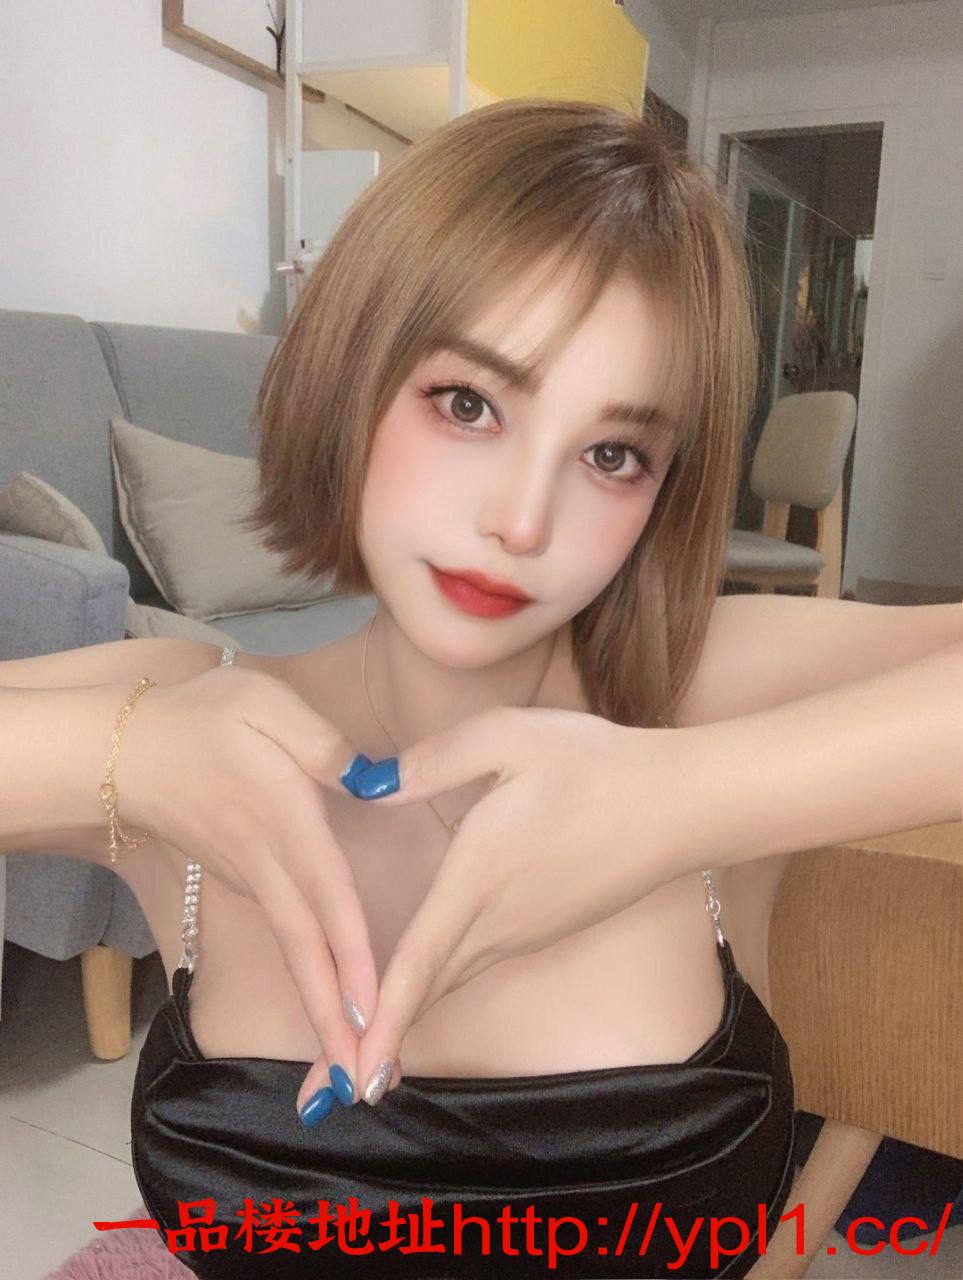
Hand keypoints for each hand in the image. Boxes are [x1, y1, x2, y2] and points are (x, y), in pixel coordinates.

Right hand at [119, 661, 376, 1115]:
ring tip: (344, 1067)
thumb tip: (374, 782)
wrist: (125, 753)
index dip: (351, 956)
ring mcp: (253, 879)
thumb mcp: (266, 705)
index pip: (326, 897)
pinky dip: (309, 977)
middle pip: (306, 949)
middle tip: (355, 1083)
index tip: (371, 1015)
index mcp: (284, 823)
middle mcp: (270, 865)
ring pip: (295, 950)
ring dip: (321, 1009)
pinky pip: (285, 935)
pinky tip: (330, 1003)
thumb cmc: (201, 720)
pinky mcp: (245, 879)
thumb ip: (322, 743)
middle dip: (331, 1018)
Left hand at [341, 705, 682, 1104]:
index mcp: (480, 877)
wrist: (682, 804)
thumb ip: (433, 761)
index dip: (380, 1020)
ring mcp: (527, 932)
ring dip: (407, 1018)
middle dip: (379, 1046)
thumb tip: (367, 785)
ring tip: (365, 1056)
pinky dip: (439, 989)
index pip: (418, 961)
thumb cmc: (595, 766)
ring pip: (452, 982)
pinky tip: (421, 985)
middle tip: (327, 1095)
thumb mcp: (509, 737)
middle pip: (428, 992)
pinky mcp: (546, 929)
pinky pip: (478, 966)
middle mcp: (500, 922)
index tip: (352, 1078)